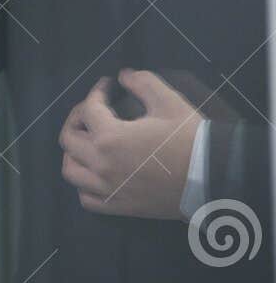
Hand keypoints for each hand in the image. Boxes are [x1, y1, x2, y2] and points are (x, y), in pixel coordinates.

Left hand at [59, 69, 202, 219]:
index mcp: (109, 137)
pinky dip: (84, 186)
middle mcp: (101, 164)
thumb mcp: (168, 102)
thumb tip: (123, 75)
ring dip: (73, 153)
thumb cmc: (190, 139)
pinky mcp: (120, 206)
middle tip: (91, 111)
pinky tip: (96, 175)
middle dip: (77, 118)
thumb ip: (142, 83)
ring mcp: (109, 188)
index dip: (97, 91)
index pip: (88, 109)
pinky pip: (88, 199)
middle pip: (68, 139)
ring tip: (87, 142)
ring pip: (71, 171)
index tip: (108, 85)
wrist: (214, 178)